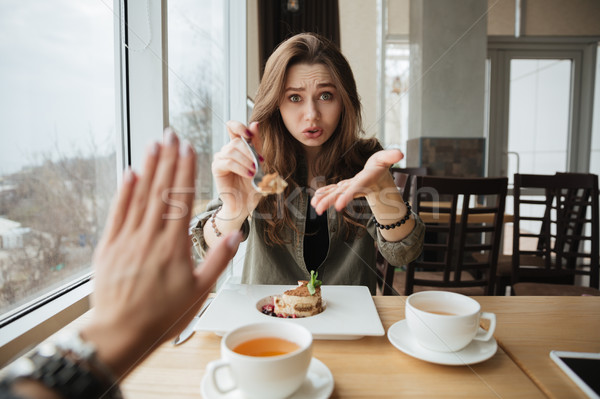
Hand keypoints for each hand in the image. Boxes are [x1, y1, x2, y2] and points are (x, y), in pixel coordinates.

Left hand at [81, 129, 241, 378]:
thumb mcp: (200, 292)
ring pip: (140, 195)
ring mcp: (127, 238)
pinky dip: (124, 191)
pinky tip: (129, 173)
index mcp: (174, 244)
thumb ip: (219, 260)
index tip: (188, 148)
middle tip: (171, 134)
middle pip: (161, 189)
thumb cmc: (162, 315)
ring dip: (148, 167)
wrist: (119, 332)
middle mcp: (150, 235)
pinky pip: (118, 212)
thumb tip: (237, 234)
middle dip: (167, 159)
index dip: (185, 170)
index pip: (182, 197)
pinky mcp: (109, 246)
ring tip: (154, 144)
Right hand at [212, 121, 263, 215]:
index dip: (239, 126)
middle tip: (259, 163)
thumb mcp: (259, 163)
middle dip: (250, 151)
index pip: (233, 127)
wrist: (244, 205)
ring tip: (254, 171)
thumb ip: (256, 145)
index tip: (249, 133)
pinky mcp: (217, 168)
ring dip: (246, 160)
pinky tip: (248, 174)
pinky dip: (240, 167)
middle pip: (237, 141)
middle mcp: (227, 150)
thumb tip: (255, 123)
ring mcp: (220, 158)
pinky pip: (227, 162)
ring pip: (232, 150)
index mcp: (238, 147)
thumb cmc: (252, 186)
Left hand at [311, 149, 403, 214]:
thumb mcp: (386, 158)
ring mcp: (348, 187)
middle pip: (341, 194)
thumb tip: (400, 153)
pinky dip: (324, 194)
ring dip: (324, 200)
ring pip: (335, 194)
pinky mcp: (343, 187)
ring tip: (315, 207)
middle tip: (318, 210)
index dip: (347, 196)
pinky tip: (315, 199)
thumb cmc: (382, 165)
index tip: (338, 206)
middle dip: (330, 201)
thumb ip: (391, 156)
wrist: (379, 177)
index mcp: (364, 180)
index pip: (355, 189)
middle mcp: (355, 186)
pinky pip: (332, 191)